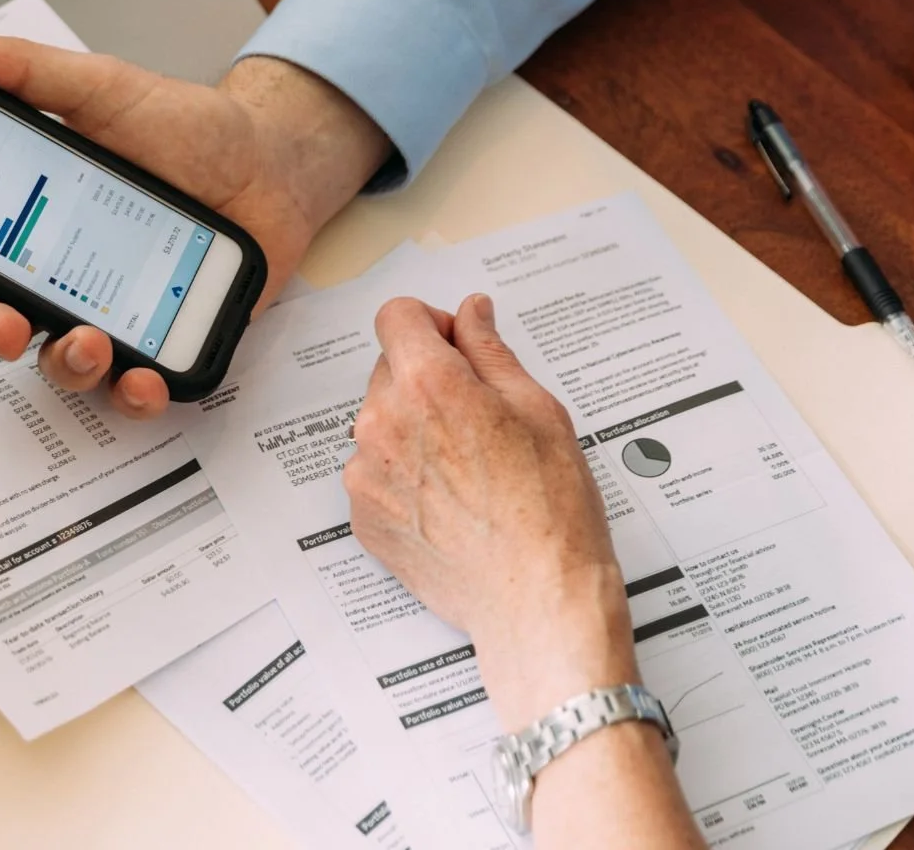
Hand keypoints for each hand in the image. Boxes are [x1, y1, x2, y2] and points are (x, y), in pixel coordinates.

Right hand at [0, 18, 390, 418]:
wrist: (272, 161)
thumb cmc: (187, 130)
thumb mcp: (104, 88)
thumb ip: (27, 71)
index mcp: (33, 218)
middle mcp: (63, 272)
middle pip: (3, 322)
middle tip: (3, 324)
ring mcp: (112, 312)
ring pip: (63, 364)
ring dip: (63, 364)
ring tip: (88, 342)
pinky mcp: (165, 341)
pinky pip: (135, 388)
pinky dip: (132, 395)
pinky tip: (141, 379)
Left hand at [344, 295, 632, 730]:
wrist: (537, 601)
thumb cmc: (551, 509)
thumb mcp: (537, 409)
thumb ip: (490, 350)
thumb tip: (470, 312)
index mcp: (428, 385)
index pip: (396, 316)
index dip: (430, 324)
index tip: (456, 345)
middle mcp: (382, 423)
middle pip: (389, 369)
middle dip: (427, 377)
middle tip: (479, 417)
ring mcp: (366, 474)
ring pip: (381, 422)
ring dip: (413, 428)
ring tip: (470, 469)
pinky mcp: (363, 516)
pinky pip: (375, 473)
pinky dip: (404, 476)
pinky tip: (451, 501)